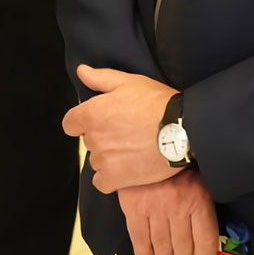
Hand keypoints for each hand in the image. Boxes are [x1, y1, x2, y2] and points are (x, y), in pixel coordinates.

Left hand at [63, 64, 177, 192]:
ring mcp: (104, 160)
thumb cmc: (156, 103)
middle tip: (124, 132)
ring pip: (96, 160)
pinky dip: (110, 178)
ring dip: (107, 157)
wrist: (183, 130)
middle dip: (101, 136)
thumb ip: (99, 78)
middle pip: (87, 141)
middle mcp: (93, 138)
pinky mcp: (117, 178)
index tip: (100, 120)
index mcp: (91, 114)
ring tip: (130, 149)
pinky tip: (124, 169)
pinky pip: (101, 183)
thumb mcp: (128, 82)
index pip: (70, 123)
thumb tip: (81, 71)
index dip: (83, 121)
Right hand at [118, 172, 219, 254]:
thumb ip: (203, 210)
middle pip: (183, 250)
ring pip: (162, 248)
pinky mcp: (134, 208)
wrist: (149, 146)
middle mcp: (177, 206)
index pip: (205, 241)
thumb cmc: (176, 165)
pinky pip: (140, 241)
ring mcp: (154, 209)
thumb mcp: (199, 182)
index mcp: (197, 199)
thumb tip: (208, 239)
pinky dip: (145, 253)